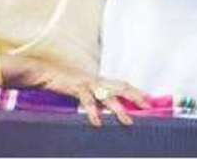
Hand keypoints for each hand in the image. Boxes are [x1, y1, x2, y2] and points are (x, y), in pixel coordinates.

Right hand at [20, 59, 149, 127]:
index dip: (137, 92)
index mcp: (101, 81)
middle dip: (136, 97)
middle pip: (122, 87)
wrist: (47, 72)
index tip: (150, 101)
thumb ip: (98, 98)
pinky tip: (98, 122)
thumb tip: (110, 109)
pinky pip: (88, 101)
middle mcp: (98, 80)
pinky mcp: (77, 87)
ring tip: (128, 121)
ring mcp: (88, 83)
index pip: (123, 85)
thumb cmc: (66, 82)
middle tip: (147, 107)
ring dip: (119, 109)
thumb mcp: (85, 90)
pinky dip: (94, 112)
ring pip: (108, 96)